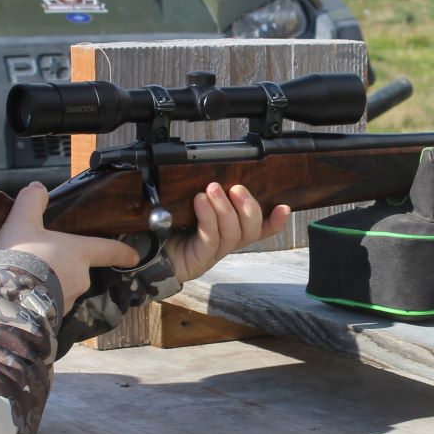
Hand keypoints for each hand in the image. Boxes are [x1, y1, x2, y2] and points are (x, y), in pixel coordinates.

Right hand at [0, 183, 139, 312]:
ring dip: (50, 284)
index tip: (134, 256)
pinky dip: (40, 299)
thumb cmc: (20, 256)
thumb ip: (30, 203)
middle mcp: (80, 278)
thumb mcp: (21, 222)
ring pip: (63, 288)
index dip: (123, 252)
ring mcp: (68, 300)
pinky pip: (50, 305)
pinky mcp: (54, 318)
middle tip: (40, 261)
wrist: (5, 298)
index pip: (108, 250)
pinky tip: (22, 294)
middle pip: (78, 269)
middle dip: (63, 266)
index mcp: (78, 253)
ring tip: (25, 278)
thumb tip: (37, 188)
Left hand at [168, 183, 291, 283]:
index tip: (283, 207)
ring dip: (224, 208)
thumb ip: (211, 195)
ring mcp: (215, 252)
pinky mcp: (200, 258)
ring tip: (212, 190)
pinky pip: (210, 237)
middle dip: (248, 207)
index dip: (275, 221)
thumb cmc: (172, 225)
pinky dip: (208, 217)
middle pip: (250, 230)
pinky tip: (200, 202)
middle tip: (236, 188)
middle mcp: (227, 242)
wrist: (150, 251)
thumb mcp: (195, 206)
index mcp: (231, 231)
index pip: (261, 228)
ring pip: (232, 233)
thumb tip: (220, 175)